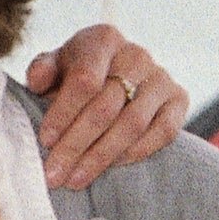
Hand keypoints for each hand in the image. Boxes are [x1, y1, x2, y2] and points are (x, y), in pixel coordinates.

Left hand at [26, 23, 187, 188]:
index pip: (84, 80)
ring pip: (132, 123)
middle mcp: (136, 54)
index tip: (45, 141)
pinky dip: (135, 153)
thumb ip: (41, 71)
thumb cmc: (72, 74)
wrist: (110, 76)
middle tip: (55, 173)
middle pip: (106, 107)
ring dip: (101, 156)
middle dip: (76, 145)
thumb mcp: (52, 67)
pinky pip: (162, 132)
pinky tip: (110, 169)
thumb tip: (38, 80)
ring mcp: (161, 77)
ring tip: (75, 179)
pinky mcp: (179, 98)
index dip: (63, 114)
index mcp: (102, 40)